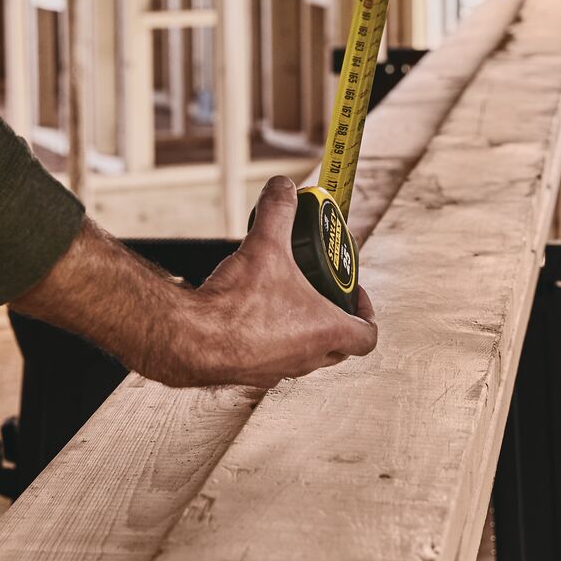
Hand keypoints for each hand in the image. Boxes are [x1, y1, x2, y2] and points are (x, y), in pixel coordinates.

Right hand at [152, 178, 378, 388]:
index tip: (354, 292)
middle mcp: (307, 358)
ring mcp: (279, 370)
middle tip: (324, 293)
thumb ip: (278, 211)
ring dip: (305, 332)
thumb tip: (283, 187)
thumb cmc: (236, 305)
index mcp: (325, 331)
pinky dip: (273, 341)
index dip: (367, 312)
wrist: (193, 341)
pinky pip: (274, 360)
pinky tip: (254, 317)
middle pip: (340, 348)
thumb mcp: (265, 245)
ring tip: (288, 300)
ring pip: (307, 356)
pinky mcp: (252, 373)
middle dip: (337, 321)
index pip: (366, 335)